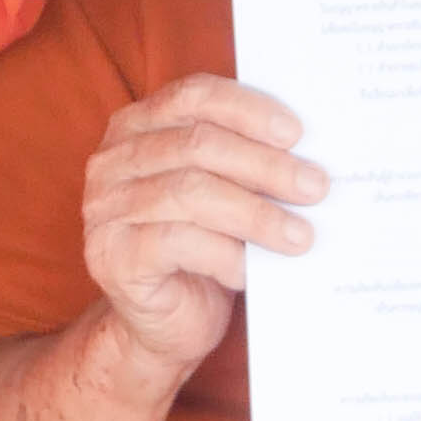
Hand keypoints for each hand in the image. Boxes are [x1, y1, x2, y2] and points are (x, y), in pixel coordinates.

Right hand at [82, 73, 326, 382]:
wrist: (167, 324)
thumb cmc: (203, 251)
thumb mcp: (221, 193)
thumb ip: (242, 162)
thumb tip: (307, 150)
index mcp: (136, 127)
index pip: (193, 96)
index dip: (246, 110)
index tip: (295, 133)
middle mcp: (113, 162)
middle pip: (198, 145)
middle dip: (264, 165)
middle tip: (314, 186)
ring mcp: (106, 209)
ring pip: (191, 193)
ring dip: (256, 214)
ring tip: (300, 235)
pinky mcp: (113, 256)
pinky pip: (178, 243)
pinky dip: (226, 254)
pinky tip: (255, 270)